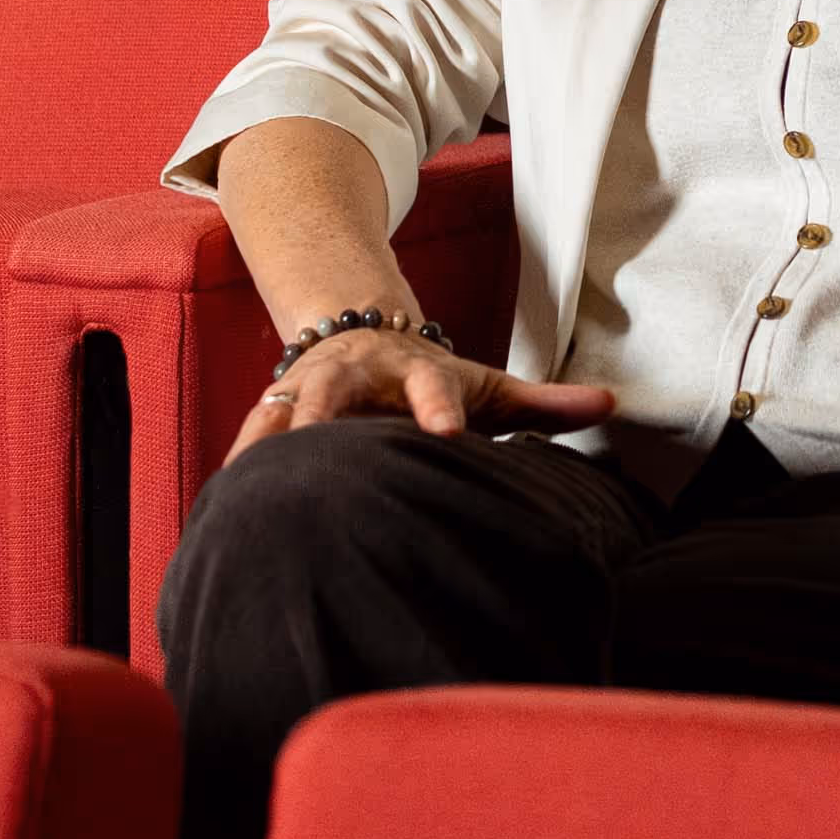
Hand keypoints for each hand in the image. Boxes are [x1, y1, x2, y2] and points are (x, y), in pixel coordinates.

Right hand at [223, 328, 615, 463]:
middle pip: (343, 396)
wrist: (356, 330)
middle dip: (334, 427)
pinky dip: (239, 467)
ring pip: (288, 414)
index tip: (447, 436)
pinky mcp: (274, 409)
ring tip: (268, 493)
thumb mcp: (485, 383)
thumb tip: (614, 405)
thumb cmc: (430, 376)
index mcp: (416, 371)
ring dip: (278, 447)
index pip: (434, 389)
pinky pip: (249, 439)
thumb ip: (544, 404)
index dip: (439, 410)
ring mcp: (311, 389)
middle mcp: (359, 376)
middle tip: (329, 469)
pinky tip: (225, 508)